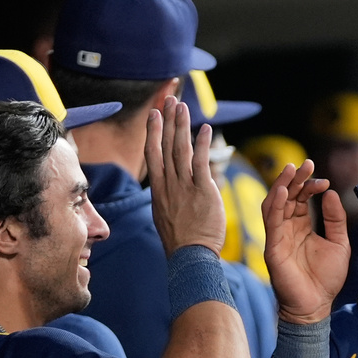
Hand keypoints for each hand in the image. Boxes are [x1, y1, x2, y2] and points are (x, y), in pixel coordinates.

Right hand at [144, 96, 226, 256]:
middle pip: (165, 146)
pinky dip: (202, 144)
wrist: (190, 257)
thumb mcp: (167, 218)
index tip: (154, 115)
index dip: (153, 133)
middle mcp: (169, 185)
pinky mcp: (202, 191)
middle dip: (166, 121)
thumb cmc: (183, 243)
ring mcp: (184, 187)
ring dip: (181, 127)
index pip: (153, 155)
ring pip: (180, 150)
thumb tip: (170, 193)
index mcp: (159, 191)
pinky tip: (204, 129)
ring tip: (181, 107)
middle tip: (168, 101)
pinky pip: (201, 163)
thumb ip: (169, 200)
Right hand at [262, 159, 350, 323]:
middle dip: (295, 179)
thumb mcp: (339, 243)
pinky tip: (283, 191)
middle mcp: (287, 229)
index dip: (310, 186)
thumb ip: (335, 219)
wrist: (316, 306)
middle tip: (306, 164)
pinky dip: (276, 205)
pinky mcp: (273, 248)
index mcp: (301, 227)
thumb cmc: (325, 279)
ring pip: (275, 204)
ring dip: (282, 186)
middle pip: (287, 197)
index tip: (323, 181)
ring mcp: (278, 237)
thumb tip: (330, 193)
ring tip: (291, 170)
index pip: (301, 199)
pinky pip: (271, 223)